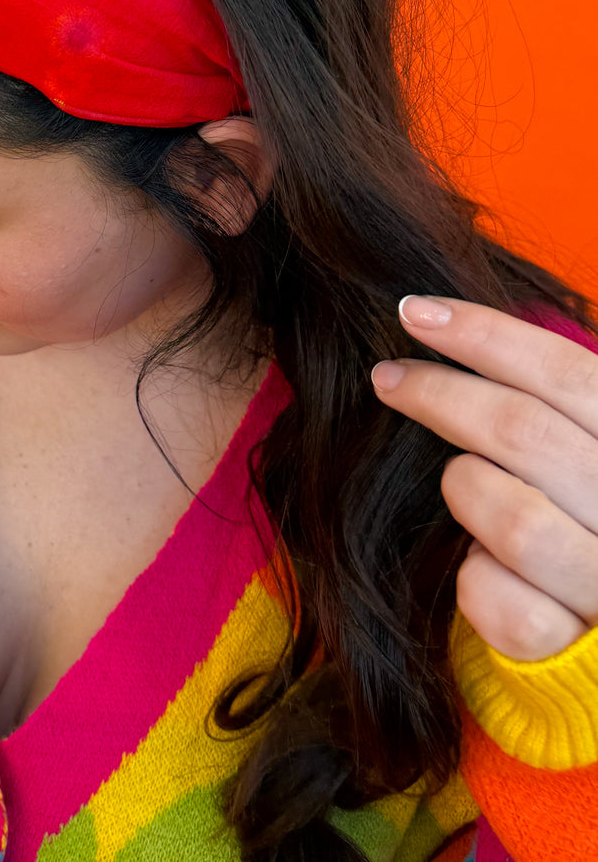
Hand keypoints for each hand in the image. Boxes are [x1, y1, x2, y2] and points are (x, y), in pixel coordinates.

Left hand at [370, 295, 597, 659]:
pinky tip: (480, 567)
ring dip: (466, 492)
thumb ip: (553, 403)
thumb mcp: (586, 449)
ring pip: (514, 521)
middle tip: (387, 378)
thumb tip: (452, 326)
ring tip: (459, 484)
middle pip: (526, 433)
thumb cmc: (590, 519)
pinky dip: (474, 581)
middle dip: (440, 394)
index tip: (413, 312)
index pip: (567, 374)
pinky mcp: (579, 652)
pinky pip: (502, 605)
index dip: (485, 334)